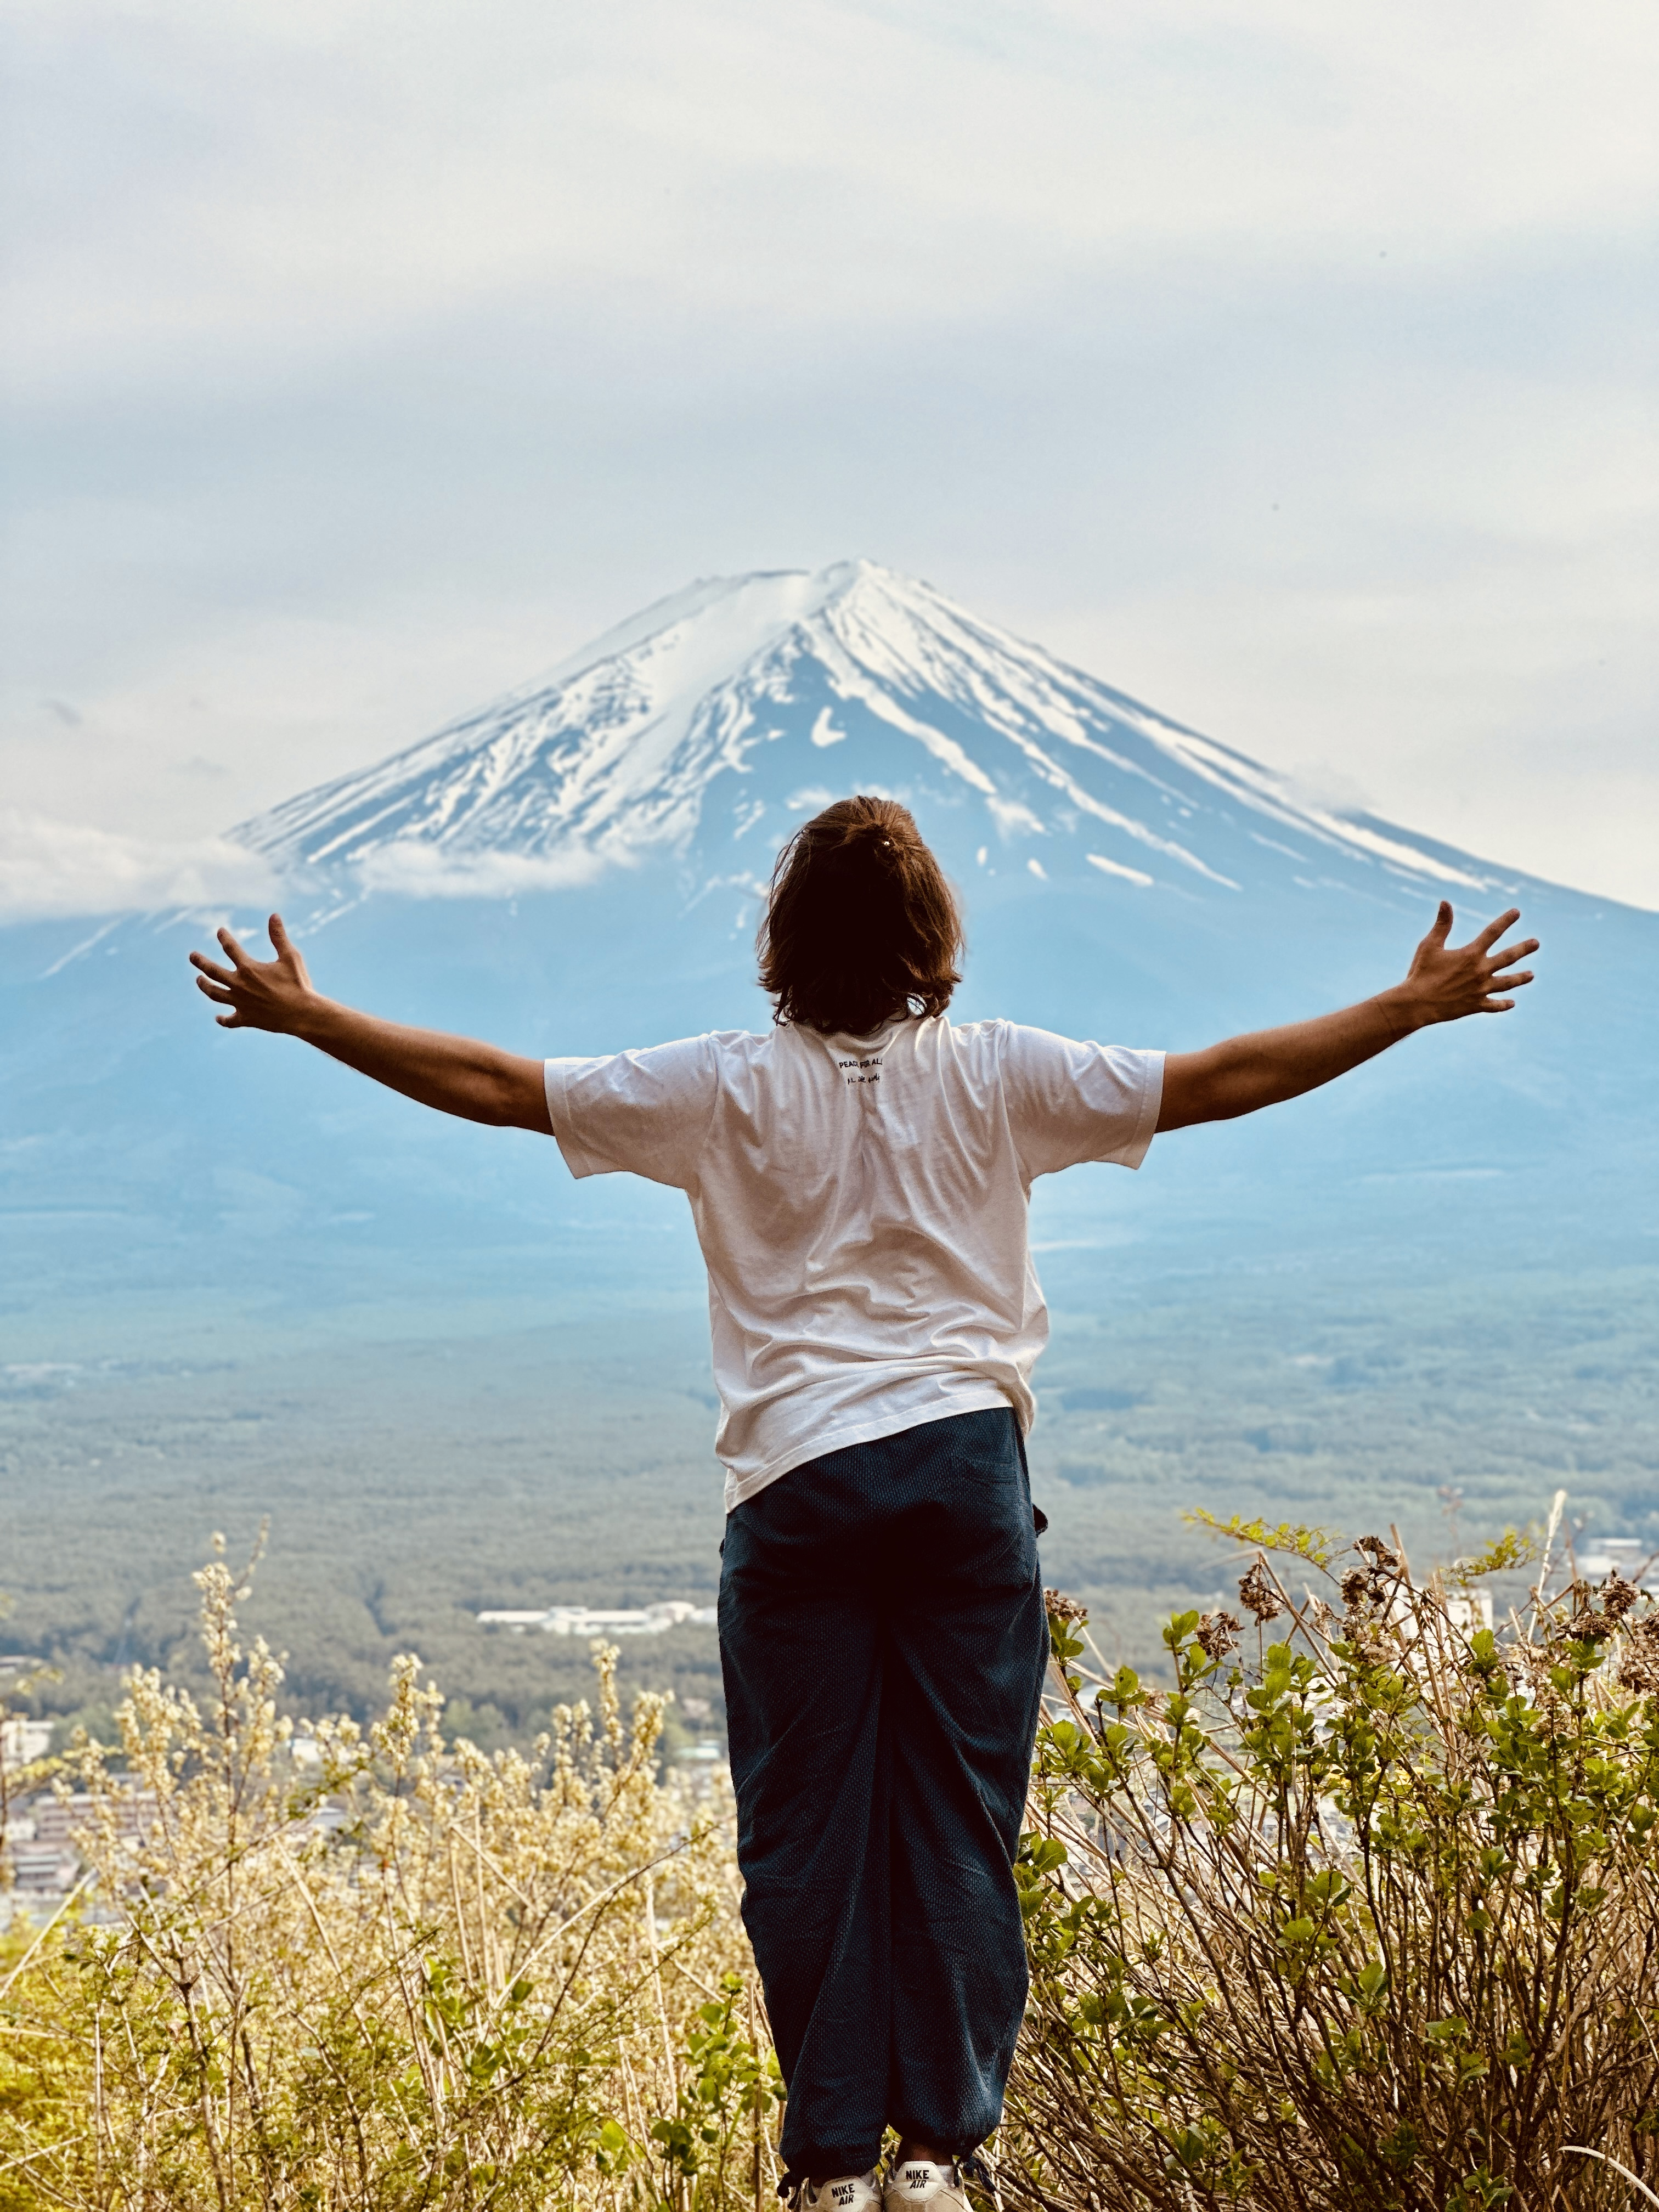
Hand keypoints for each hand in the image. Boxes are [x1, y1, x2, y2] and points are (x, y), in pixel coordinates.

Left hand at [189, 913, 320, 1032]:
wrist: (302, 1014)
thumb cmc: (298, 984)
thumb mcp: (290, 957)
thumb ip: (279, 936)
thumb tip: (274, 915)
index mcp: (248, 968)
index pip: (230, 948)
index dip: (224, 938)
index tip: (220, 931)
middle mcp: (239, 985)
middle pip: (212, 971)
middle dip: (200, 962)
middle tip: (192, 956)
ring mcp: (240, 1003)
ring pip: (215, 994)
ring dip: (205, 986)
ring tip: (199, 980)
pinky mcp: (246, 1019)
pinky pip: (230, 1020)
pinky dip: (223, 1019)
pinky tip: (218, 1018)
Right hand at [1388, 902, 1538, 1028]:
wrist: (1417, 1004)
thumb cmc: (1421, 973)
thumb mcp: (1429, 946)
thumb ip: (1442, 925)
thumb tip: (1445, 902)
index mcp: (1471, 954)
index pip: (1493, 932)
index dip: (1505, 921)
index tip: (1516, 912)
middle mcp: (1480, 971)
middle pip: (1508, 957)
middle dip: (1523, 949)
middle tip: (1536, 943)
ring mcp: (1480, 990)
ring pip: (1506, 983)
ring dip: (1520, 978)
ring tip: (1531, 975)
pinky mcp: (1475, 1005)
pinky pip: (1494, 1006)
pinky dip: (1503, 1005)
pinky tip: (1512, 1003)